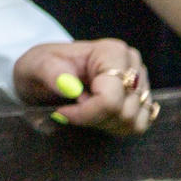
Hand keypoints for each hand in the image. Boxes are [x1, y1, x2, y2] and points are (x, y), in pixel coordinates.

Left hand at [12, 39, 154, 135]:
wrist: (46, 72)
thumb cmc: (44, 65)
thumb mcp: (37, 64)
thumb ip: (51, 73)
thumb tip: (70, 88)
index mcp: (113, 52)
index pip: (110, 98)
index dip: (86, 113)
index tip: (62, 112)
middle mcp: (133, 67)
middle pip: (123, 113)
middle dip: (93, 119)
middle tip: (70, 110)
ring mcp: (141, 84)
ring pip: (132, 122)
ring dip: (103, 124)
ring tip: (82, 110)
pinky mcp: (142, 100)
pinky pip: (138, 126)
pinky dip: (115, 127)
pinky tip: (96, 116)